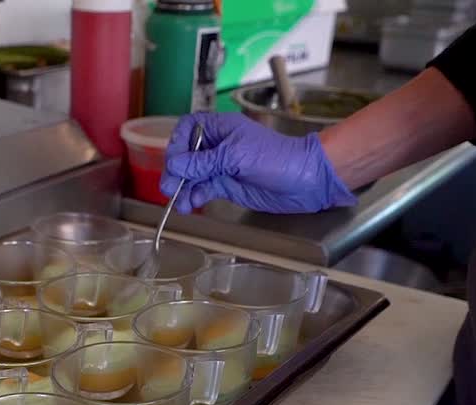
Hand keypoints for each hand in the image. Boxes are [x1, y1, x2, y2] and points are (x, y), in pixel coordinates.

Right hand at [159, 112, 355, 214]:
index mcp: (221, 128)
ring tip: (180, 202)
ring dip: (182, 188)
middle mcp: (218, 145)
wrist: (305, 180)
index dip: (177, 144)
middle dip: (176, 171)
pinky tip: (190, 204)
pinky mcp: (227, 185)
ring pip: (192, 175)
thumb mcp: (236, 156)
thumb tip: (174, 165)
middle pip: (185, 155)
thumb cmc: (276, 157)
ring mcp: (222, 166)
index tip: (175, 162)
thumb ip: (204, 162)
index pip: (188, 129)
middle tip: (169, 187)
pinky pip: (203, 189)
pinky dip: (194, 197)